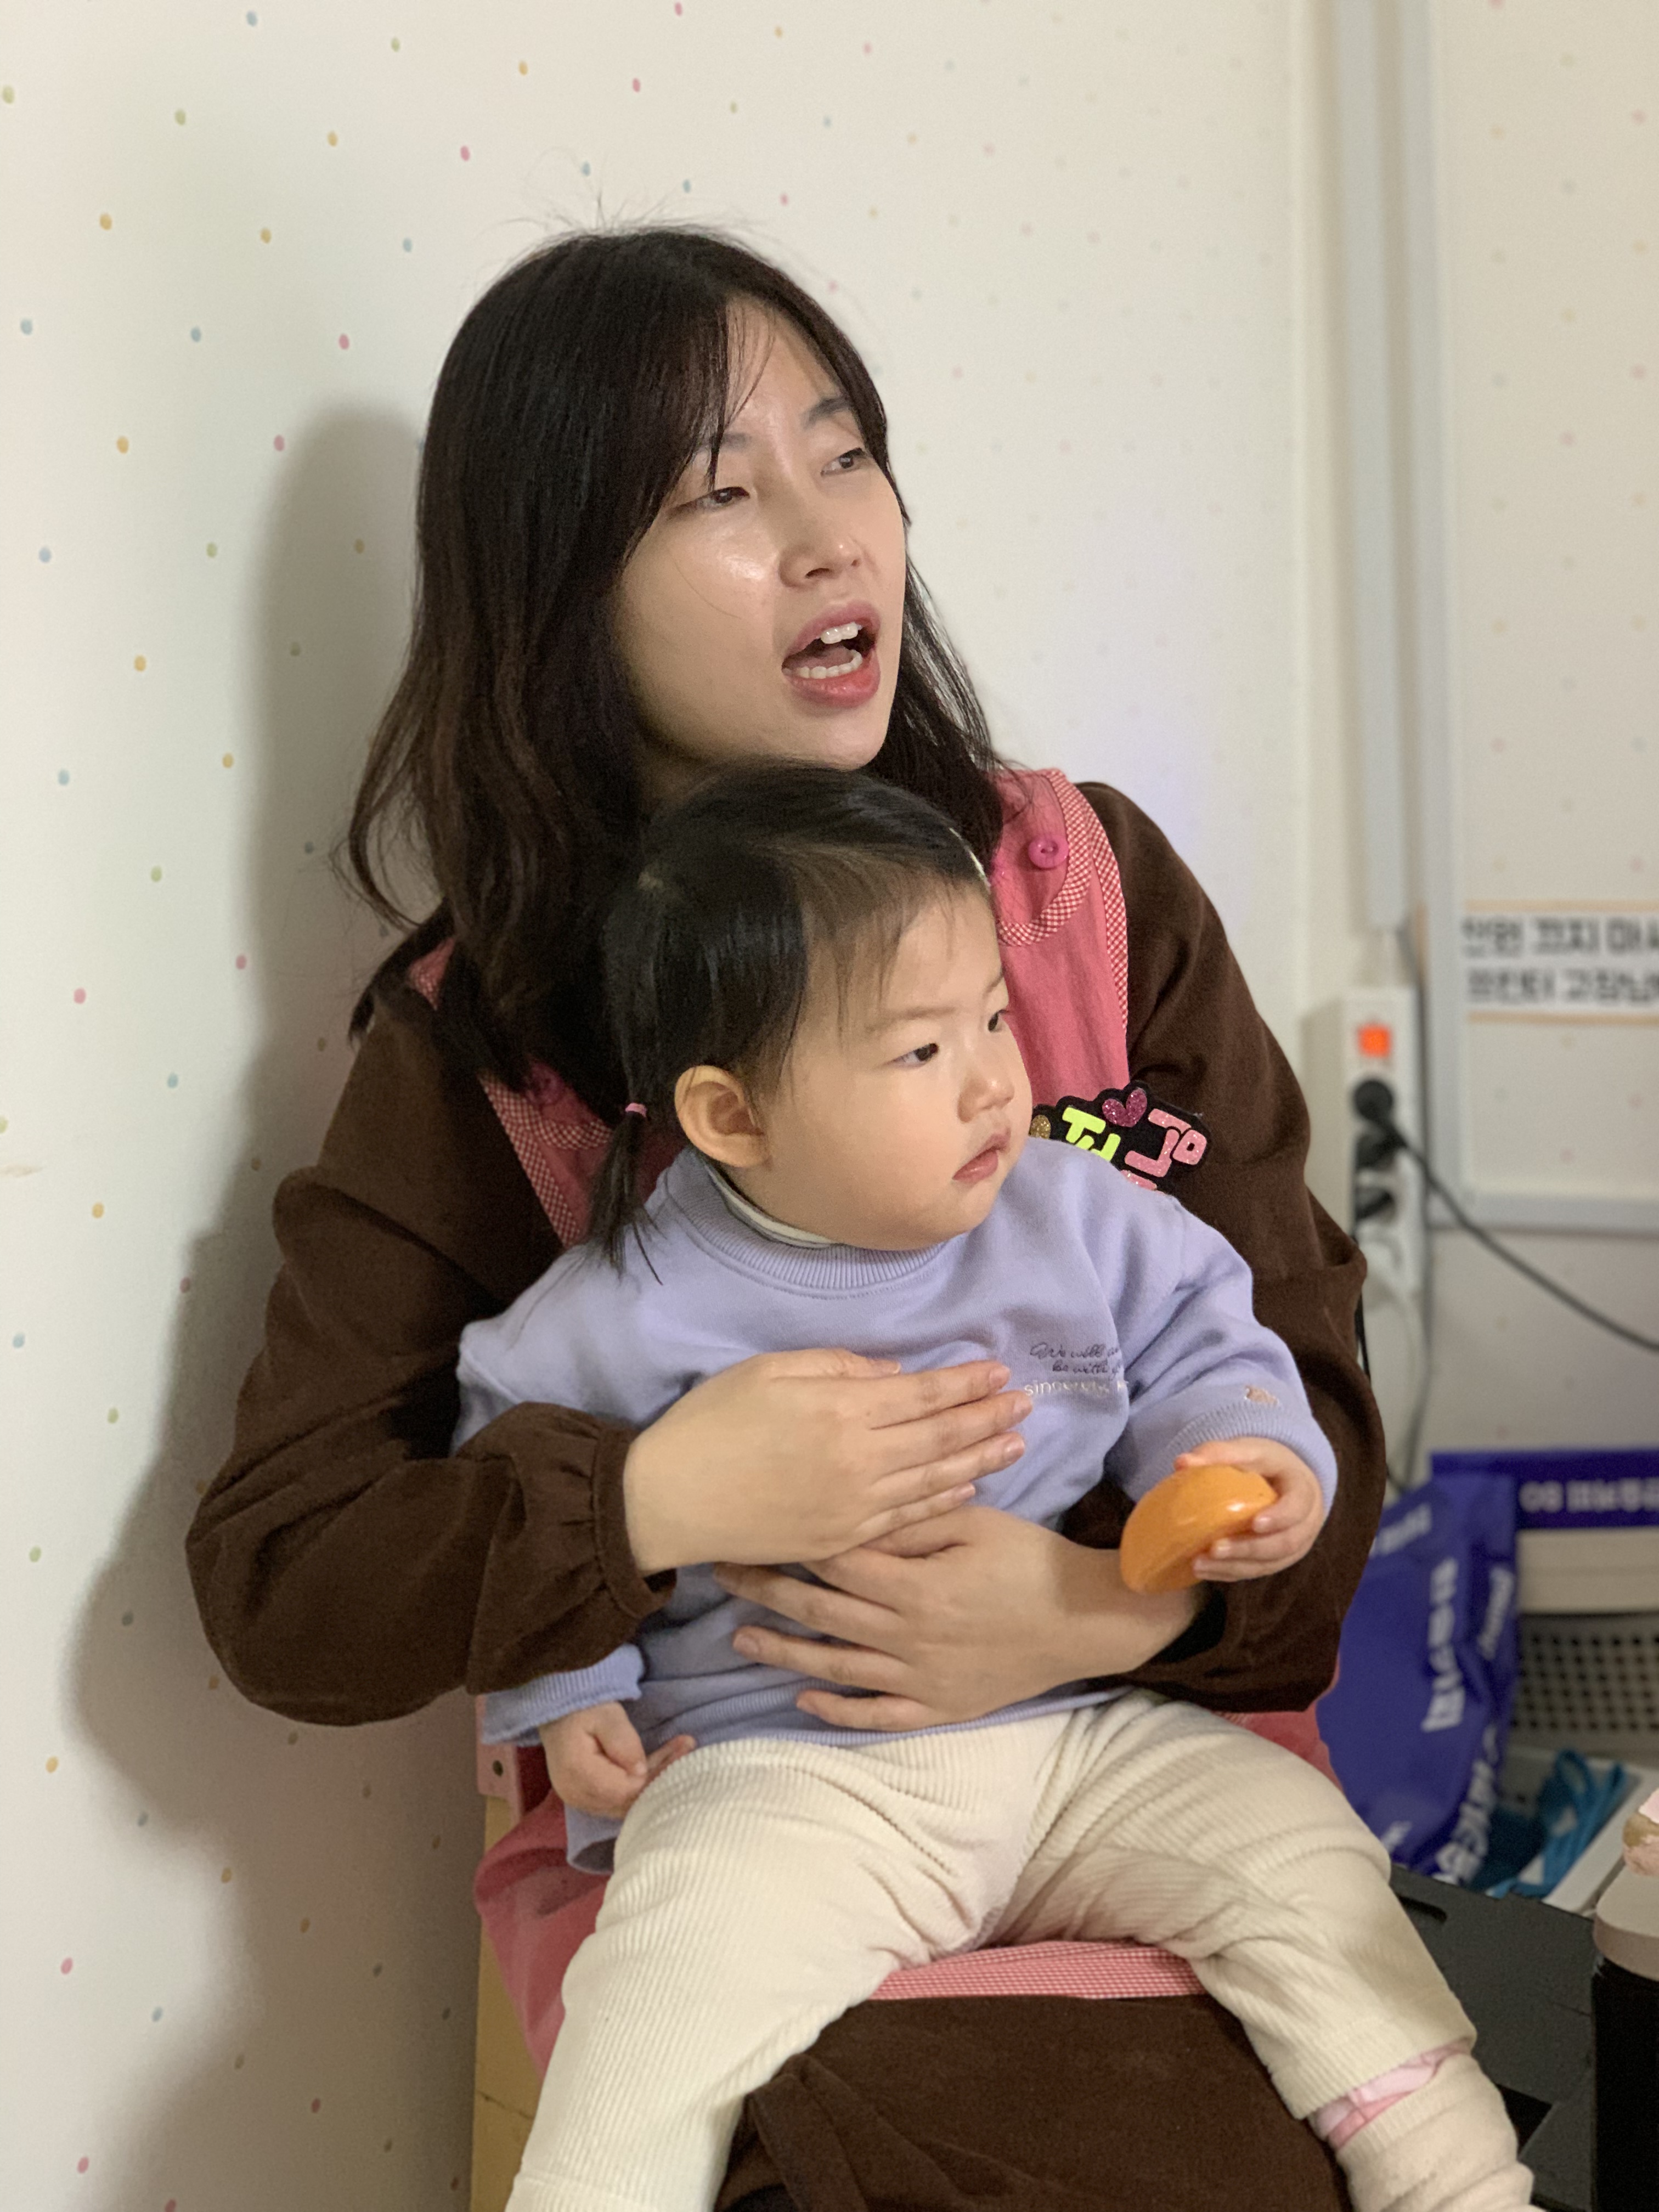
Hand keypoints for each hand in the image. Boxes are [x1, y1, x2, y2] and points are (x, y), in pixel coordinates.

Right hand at [538, 1704, 695, 1819]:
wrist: (557, 1710)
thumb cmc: (582, 1707)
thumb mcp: (605, 1714)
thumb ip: (623, 1742)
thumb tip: (640, 1772)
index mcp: (577, 1773)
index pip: (624, 1789)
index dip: (653, 1774)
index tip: (679, 1749)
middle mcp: (576, 1794)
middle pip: (627, 1800)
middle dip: (660, 1776)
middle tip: (687, 1747)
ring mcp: (579, 1800)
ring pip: (626, 1802)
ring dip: (654, 1779)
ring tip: (681, 1751)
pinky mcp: (586, 1798)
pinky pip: (619, 1799)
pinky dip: (641, 1784)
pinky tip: (661, 1764)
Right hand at [623, 1350, 1031, 1572]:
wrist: (669, 1499)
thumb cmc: (710, 1423)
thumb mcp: (769, 1371)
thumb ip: (837, 1367)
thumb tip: (896, 1377)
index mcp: (839, 1409)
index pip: (922, 1394)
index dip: (965, 1383)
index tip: (999, 1370)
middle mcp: (857, 1458)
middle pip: (940, 1437)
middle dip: (987, 1417)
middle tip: (1026, 1403)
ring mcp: (852, 1505)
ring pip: (933, 1480)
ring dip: (979, 1460)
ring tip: (1015, 1444)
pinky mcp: (841, 1540)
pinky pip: (905, 1519)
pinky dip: (941, 1501)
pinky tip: (967, 1488)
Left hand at [713, 1505, 1199, 1731]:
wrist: (1086, 1622)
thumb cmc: (1030, 1561)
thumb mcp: (975, 1524)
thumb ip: (914, 1522)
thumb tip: (858, 1511)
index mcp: (914, 1585)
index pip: (836, 1561)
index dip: (791, 1542)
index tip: (751, 1526)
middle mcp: (907, 1635)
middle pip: (821, 1612)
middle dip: (768, 1590)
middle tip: (724, 1573)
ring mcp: (919, 1677)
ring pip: (836, 1666)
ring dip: (784, 1653)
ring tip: (739, 1639)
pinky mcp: (937, 1706)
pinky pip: (876, 1714)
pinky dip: (837, 1710)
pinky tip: (803, 1700)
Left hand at [1183, 1438, 1327, 1581]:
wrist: (1286, 1482)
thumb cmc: (1267, 1465)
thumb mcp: (1250, 1451)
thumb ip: (1220, 1453)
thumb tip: (1182, 1462)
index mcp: (1303, 1490)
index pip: (1299, 1506)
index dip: (1280, 1517)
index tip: (1255, 1523)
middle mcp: (1305, 1524)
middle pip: (1284, 1543)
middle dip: (1249, 1549)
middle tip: (1215, 1548)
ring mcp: (1294, 1546)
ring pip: (1270, 1563)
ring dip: (1234, 1566)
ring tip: (1200, 1564)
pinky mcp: (1277, 1559)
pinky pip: (1257, 1571)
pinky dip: (1230, 1572)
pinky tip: (1205, 1570)